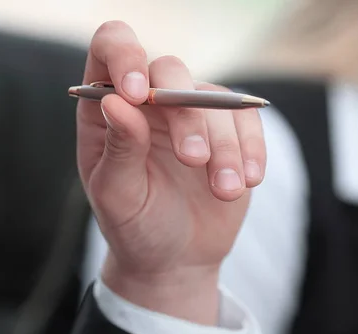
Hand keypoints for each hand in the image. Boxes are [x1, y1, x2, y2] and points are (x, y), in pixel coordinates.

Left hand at [76, 21, 266, 324]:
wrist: (174, 260)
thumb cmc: (134, 226)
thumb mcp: (118, 195)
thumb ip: (118, 148)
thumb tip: (115, 101)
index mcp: (107, 110)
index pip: (110, 49)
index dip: (124, 55)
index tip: (136, 94)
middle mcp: (148, 102)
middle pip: (169, 70)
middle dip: (186, 115)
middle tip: (192, 160)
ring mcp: (189, 114)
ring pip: (214, 99)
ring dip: (224, 146)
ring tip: (223, 190)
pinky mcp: (227, 132)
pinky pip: (246, 121)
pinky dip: (250, 150)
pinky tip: (245, 182)